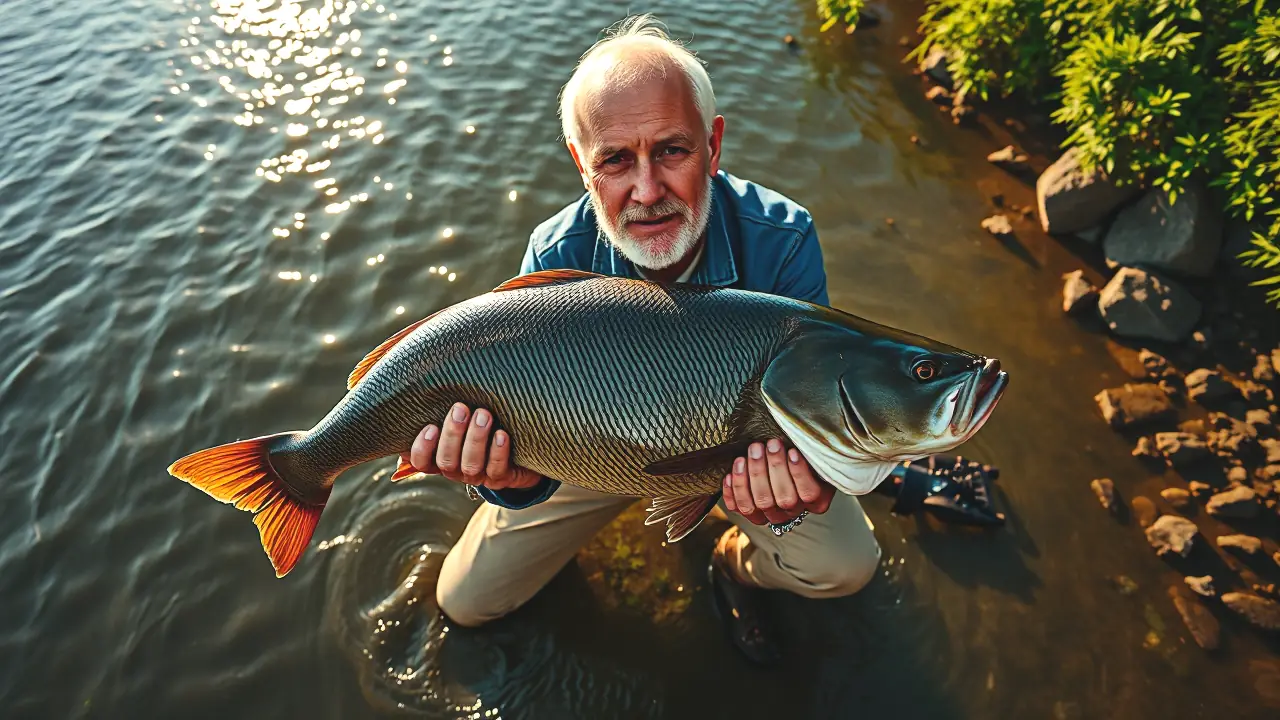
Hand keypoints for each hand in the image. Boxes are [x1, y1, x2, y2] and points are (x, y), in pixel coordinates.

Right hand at [400, 402, 543, 490]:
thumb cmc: (482, 425)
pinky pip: (496, 469)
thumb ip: (446, 412)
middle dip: (452, 434)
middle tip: (461, 408)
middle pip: (446, 461)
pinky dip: (497, 451)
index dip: (422, 448)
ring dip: (475, 439)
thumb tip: (425, 392)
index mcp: (441, 457)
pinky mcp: (501, 478)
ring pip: (471, 465)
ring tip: (483, 414)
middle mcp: (457, 470)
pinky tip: (501, 434)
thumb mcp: (463, 419)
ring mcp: (479, 476)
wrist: (519, 450)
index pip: (422, 462)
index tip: (431, 426)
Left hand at [721, 438, 834, 525]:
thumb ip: (810, 451)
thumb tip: (801, 437)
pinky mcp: (750, 513)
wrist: (781, 465)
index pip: (809, 493)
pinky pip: (738, 508)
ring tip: (746, 456)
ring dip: (751, 478)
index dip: (799, 473)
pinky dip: (732, 492)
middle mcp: (793, 511)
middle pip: (784, 499)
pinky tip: (730, 474)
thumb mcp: (813, 455)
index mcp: (816, 500)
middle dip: (774, 468)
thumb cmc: (799, 457)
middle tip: (769, 444)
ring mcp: (770, 514)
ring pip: (759, 504)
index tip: (792, 451)